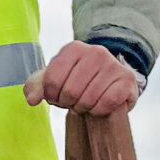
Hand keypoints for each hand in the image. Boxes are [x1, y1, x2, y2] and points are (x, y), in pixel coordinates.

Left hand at [25, 41, 141, 115]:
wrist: (108, 84)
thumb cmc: (76, 82)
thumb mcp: (53, 80)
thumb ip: (36, 87)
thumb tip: (32, 99)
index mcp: (73, 48)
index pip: (52, 80)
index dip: (51, 96)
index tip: (57, 97)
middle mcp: (95, 52)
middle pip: (70, 91)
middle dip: (67, 104)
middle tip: (72, 103)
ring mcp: (113, 65)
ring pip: (88, 98)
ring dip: (83, 108)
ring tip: (85, 104)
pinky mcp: (127, 80)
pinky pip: (107, 102)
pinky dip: (99, 110)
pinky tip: (98, 107)